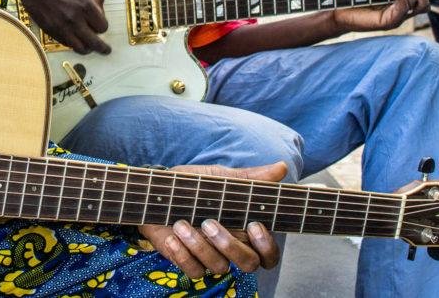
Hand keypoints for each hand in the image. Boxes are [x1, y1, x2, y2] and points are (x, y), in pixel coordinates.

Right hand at [11, 0, 109, 53]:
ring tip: (90, 48)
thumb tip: (101, 7)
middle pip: (94, 43)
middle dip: (102, 48)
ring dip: (87, 48)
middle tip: (106, 50)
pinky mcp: (49, 29)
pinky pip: (65, 43)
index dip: (103, 25)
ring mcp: (60, 26)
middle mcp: (74, 19)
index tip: (100, 21)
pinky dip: (72, 43)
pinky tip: (74, 38)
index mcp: (85, 4)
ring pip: (79, 48)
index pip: (102, 27)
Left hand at [139, 162, 285, 277]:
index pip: (268, 253)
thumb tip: (282, 168)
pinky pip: (193, 271)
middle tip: (209, 223)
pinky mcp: (187, 260)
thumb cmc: (193, 185)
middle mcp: (230, 246)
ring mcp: (209, 255)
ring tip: (181, 223)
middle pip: (248, 263)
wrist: (156, 191)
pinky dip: (183, 255)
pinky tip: (173, 237)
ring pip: (219, 266)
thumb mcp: (221, 178)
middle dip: (230, 245)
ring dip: (199, 245)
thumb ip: (250, 178)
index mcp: (244, 229)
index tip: (254, 226)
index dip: (267, 247)